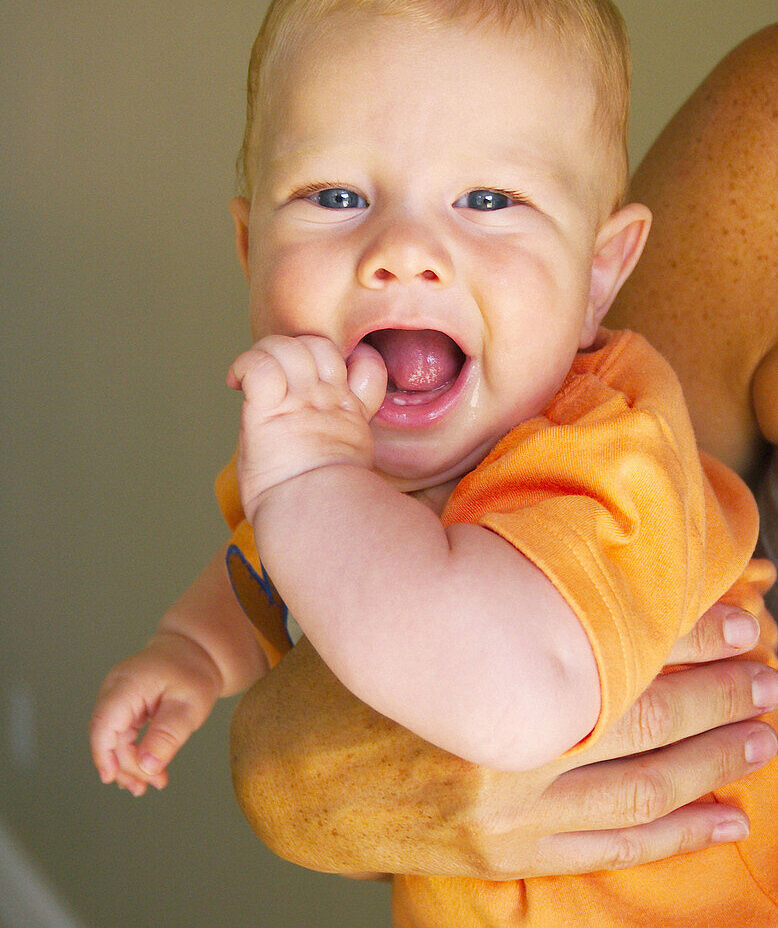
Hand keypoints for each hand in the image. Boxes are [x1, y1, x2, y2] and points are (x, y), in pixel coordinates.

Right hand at [90, 631, 223, 795]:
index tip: (113, 779)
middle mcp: (115, 688)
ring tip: (150, 784)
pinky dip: (132, 752)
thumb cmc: (193, 672)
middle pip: (107, 736)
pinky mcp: (124, 703)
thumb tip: (146, 766)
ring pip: (112, 738)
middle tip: (150, 786)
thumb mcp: (188, 705)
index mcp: (127, 684)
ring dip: (127, 764)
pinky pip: (121, 732)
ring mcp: (117, 695)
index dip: (104, 755)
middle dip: (125, 766)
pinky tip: (146, 769)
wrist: (197, 649)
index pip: (104, 724)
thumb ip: (167, 735)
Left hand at [227, 334, 385, 523]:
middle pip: (320, 346)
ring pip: (289, 346)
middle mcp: (327, 400)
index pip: (365, 363)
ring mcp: (300, 401)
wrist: (317, 517)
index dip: (343, 362)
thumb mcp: (350, 471)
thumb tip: (330, 456)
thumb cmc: (327, 508)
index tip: (318, 378)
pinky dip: (242, 365)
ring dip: (270, 354)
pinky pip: (257, 365)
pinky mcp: (268, 409)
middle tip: (277, 379)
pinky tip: (234, 382)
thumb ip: (341, 445)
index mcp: (349, 415)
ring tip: (258, 380)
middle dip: (298, 351)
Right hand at [229, 603, 777, 877]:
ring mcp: (510, 813)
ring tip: (765, 731)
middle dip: (715, 691)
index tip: (738, 610)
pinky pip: (607, 850)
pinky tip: (723, 819)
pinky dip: (674, 836)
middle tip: (767, 666)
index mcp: (484, 681)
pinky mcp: (505, 854)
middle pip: (640, 719)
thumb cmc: (344, 683)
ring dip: (712, 758)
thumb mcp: (405, 619)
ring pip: (640, 788)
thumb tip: (553, 548)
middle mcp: (509, 753)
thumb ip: (475, 591)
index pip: (611, 652)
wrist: (288, 781)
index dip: (682, 632)